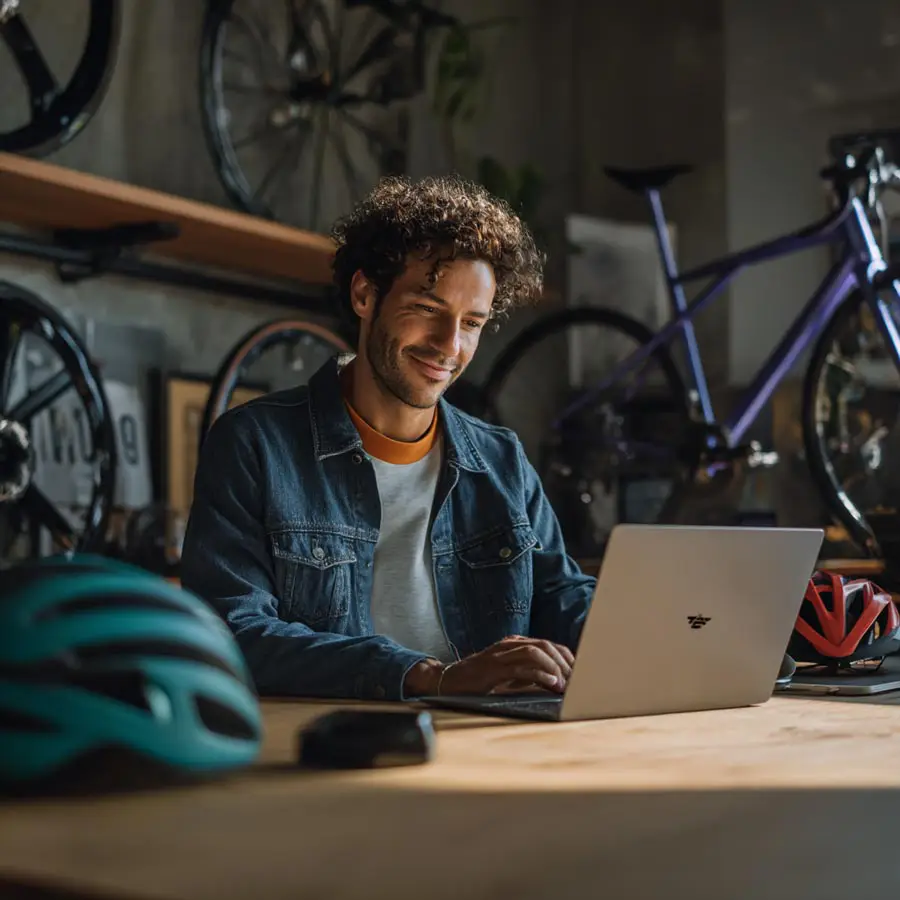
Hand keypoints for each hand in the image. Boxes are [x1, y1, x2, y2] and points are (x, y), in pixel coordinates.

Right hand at [440, 636, 573, 695]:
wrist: (446, 680)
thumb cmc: (478, 681)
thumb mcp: (507, 675)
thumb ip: (528, 675)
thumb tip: (555, 684)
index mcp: (514, 644)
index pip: (549, 645)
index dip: (567, 658)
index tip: (580, 674)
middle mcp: (509, 645)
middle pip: (546, 646)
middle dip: (565, 663)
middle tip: (577, 681)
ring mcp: (500, 655)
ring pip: (536, 652)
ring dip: (556, 667)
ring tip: (566, 683)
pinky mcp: (493, 668)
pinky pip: (521, 667)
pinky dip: (540, 674)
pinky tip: (551, 683)